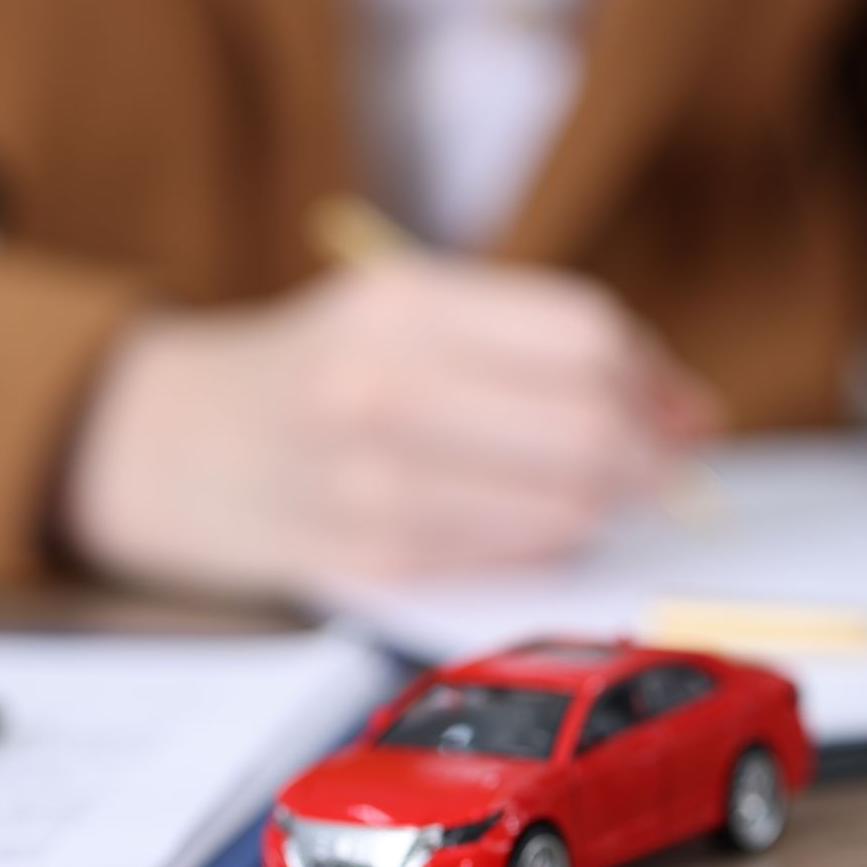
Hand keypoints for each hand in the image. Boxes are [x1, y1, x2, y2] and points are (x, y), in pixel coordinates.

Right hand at [62, 258, 719, 596]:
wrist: (175, 444)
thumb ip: (550, 343)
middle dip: (651, 456)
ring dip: (605, 506)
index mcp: (402, 304)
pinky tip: (525, 520)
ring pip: (569, 507)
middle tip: (664, 469)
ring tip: (586, 491)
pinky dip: (549, 541)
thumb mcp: (415, 311)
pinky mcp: (377, 562)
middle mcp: (382, 389)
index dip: (654, 379)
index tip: (680, 410)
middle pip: (590, 427)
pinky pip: (520, 559)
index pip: (587, 337)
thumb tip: (691, 414)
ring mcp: (373, 484)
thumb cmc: (322, 369)